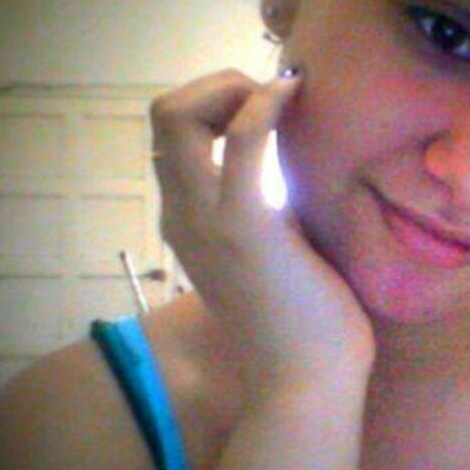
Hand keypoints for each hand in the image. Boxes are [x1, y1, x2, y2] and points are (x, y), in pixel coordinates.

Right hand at [149, 68, 374, 401]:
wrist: (306, 384)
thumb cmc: (302, 327)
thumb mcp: (272, 257)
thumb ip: (265, 216)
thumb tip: (291, 178)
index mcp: (187, 223)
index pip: (173, 139)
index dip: (213, 107)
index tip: (266, 110)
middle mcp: (182, 216)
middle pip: (163, 114)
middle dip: (215, 85)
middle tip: (269, 100)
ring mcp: (207, 220)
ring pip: (178, 114)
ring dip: (231, 87)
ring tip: (282, 98)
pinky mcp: (248, 227)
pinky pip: (243, 139)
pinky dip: (265, 103)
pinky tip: (296, 95)